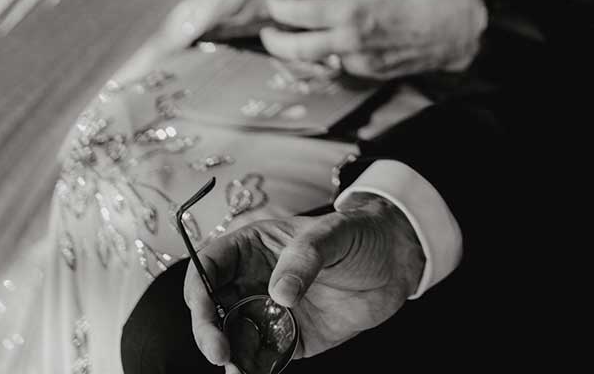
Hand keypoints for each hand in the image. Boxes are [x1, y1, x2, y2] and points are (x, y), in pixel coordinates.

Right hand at [185, 197, 423, 366]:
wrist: (395, 262)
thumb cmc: (360, 235)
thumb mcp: (333, 233)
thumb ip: (304, 259)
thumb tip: (278, 295)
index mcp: (252, 247)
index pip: (209, 265)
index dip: (198, 286)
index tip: (202, 306)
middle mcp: (253, 281)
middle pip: (210, 308)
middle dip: (207, 330)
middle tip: (220, 351)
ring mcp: (268, 312)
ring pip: (232, 338)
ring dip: (228, 356)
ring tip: (236, 371)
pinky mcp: (288, 339)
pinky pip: (261, 358)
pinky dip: (252, 370)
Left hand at [260, 0, 485, 78]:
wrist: (456, 31)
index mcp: (351, 12)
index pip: (299, 15)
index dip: (278, 8)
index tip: (272, 2)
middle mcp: (350, 41)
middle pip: (296, 50)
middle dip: (274, 41)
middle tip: (267, 32)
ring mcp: (359, 61)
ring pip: (316, 61)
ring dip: (300, 51)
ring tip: (292, 38)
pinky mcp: (370, 72)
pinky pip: (339, 65)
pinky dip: (327, 55)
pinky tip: (329, 43)